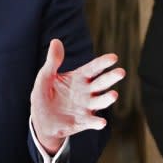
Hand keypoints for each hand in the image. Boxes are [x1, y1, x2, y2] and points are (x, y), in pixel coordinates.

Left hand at [30, 39, 124, 153]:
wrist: (41, 121)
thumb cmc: (44, 95)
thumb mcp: (45, 77)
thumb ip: (52, 61)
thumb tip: (56, 40)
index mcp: (79, 78)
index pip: (94, 68)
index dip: (103, 63)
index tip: (114, 57)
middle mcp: (87, 92)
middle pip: (101, 83)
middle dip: (111, 78)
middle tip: (121, 72)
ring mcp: (86, 107)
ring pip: (100, 102)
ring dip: (107, 99)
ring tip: (114, 94)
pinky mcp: (83, 122)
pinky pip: (91, 122)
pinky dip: (96, 122)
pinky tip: (101, 122)